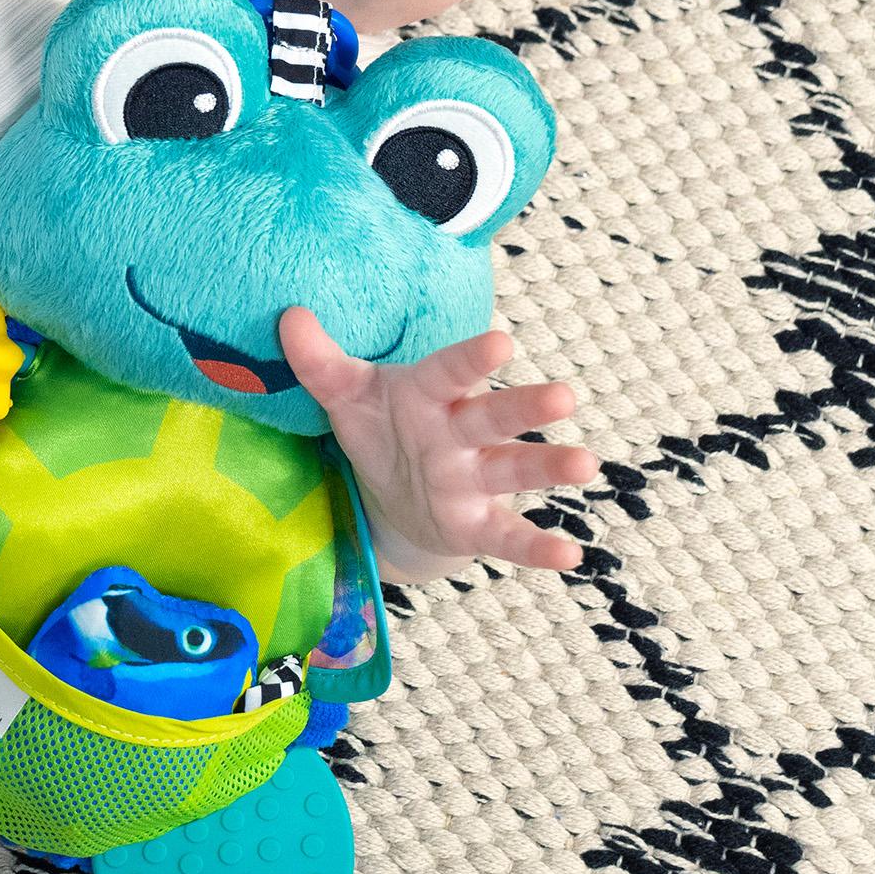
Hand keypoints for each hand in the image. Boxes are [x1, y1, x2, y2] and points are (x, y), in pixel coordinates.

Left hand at [277, 310, 598, 578]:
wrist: (393, 498)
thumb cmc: (380, 429)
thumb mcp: (345, 397)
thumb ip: (319, 362)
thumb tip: (290, 317)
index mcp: (428, 396)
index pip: (448, 373)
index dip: (470, 360)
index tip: (501, 342)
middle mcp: (459, 433)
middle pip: (493, 417)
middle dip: (526, 408)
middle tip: (564, 396)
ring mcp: (472, 479)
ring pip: (513, 469)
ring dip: (548, 466)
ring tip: (584, 463)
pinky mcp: (476, 524)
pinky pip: (509, 536)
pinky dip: (537, 547)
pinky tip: (570, 557)